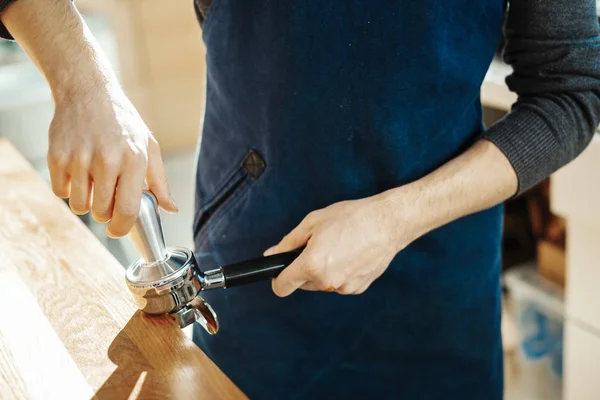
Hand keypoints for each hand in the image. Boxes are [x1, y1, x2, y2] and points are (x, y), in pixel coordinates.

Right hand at [48, 83, 177, 237]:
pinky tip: (78, 171)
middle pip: (101, 212)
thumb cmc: (122, 122)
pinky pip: (61, 191)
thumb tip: (170, 209)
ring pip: (80, 206)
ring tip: (94, 182)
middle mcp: (106, 160)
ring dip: (86, 202)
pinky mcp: (57, 156)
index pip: (126, 210)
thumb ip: (159, 181)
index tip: (118, 230)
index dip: (122, 228)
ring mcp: (79, 159)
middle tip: (108, 196)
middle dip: (105, 213)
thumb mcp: (148, 146)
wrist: (87, 91)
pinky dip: (69, 188)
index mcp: (134, 159)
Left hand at [266, 192, 419, 295]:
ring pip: (321, 284)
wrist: (387, 222)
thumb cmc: (351, 218)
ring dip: (322, 271)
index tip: (280, 270)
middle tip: (317, 246)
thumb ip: (288, 242)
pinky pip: (339, 283)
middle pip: (302, 284)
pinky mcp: (358, 288)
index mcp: (312, 264)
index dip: (277, 279)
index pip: (282, 287)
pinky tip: (350, 255)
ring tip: (337, 248)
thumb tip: (271, 254)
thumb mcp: (312, 223)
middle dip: (303, 269)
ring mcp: (344, 287)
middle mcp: (327, 281)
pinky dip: (339, 273)